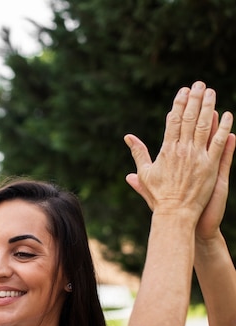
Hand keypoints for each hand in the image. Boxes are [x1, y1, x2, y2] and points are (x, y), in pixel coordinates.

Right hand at [124, 81, 232, 223]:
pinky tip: (228, 115)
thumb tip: (127, 137)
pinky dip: (224, 128)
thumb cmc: (159, 196)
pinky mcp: (210, 166)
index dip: (178, 104)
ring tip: (211, 92)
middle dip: (194, 99)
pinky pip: (219, 143)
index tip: (182, 91)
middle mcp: (182, 151)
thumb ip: (138, 153)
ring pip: (204, 126)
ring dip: (208, 107)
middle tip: (198, 84)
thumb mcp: (145, 173)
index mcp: (167, 151)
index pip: (173, 121)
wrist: (175, 214)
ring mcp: (197, 158)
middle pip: (189, 118)